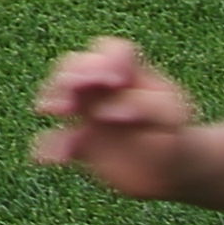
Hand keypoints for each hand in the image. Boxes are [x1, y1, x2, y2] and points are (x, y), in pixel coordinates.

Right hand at [28, 40, 204, 197]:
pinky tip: (48, 158)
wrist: (173, 171)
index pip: (114, 52)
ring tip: (51, 110)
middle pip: (77, 66)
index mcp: (131, 74)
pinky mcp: (82, 142)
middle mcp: (103, 87)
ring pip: (60, 94)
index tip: (111, 81)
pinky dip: (50, 146)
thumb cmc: (175, 134)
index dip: (107, 60)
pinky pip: (59, 139)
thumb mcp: (171, 116)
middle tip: (72, 90)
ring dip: (53, 97)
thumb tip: (104, 111)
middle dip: (69, 76)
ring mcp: (88, 111)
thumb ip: (144, 107)